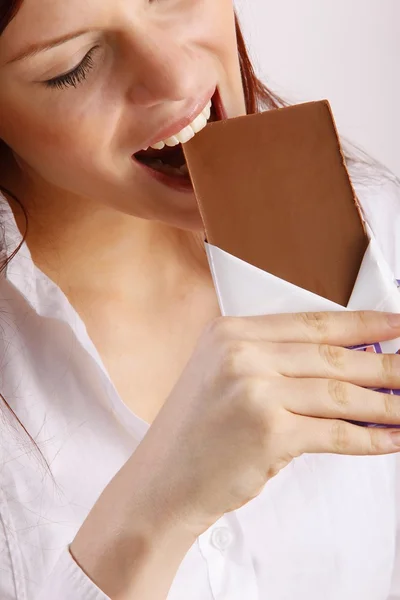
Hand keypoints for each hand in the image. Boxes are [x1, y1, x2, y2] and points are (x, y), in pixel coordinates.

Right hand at [129, 310, 399, 536]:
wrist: (163, 480)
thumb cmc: (196, 433)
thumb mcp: (226, 379)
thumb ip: (277, 363)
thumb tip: (344, 363)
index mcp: (231, 332)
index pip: (311, 322)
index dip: (362, 323)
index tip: (395, 325)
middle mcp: (241, 353)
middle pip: (331, 355)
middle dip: (383, 364)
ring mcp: (254, 390)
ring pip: (340, 392)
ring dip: (385, 402)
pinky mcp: (268, 430)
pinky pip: (335, 431)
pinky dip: (369, 438)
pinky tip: (389, 438)